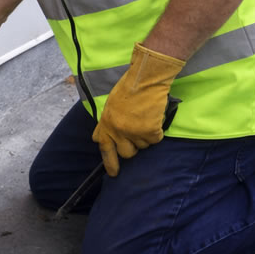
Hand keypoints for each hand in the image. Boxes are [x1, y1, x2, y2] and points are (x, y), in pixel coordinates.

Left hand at [92, 43, 184, 176]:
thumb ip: (105, 124)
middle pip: (126, 153)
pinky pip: (155, 140)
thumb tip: (97, 138)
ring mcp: (133, 132)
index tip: (114, 173)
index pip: (104, 148)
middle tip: (138, 133)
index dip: (110, 163)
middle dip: (133, 147)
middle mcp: (117, 131)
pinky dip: (157, 131)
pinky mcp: (149, 131)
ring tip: (146, 118)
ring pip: (143, 146)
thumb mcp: (110, 106)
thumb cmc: (128, 89)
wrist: (144, 79)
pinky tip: (154, 118)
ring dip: (146, 136)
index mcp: (106, 124)